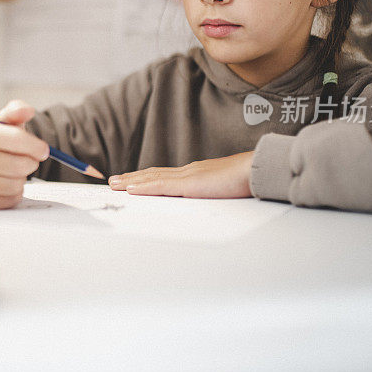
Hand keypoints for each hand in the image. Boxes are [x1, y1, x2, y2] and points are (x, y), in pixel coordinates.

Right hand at [0, 100, 48, 209]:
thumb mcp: (8, 122)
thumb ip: (17, 111)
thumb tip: (26, 110)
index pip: (11, 139)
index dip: (31, 145)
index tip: (43, 150)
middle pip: (14, 166)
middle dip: (30, 164)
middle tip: (31, 161)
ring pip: (12, 185)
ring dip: (22, 179)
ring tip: (16, 172)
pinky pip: (7, 201)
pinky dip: (15, 194)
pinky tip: (9, 184)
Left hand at [107, 151, 254, 197]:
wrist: (257, 171)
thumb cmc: (247, 180)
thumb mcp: (224, 189)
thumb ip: (212, 192)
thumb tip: (206, 200)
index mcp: (195, 174)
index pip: (164, 176)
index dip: (146, 178)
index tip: (132, 180)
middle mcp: (188, 172)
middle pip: (153, 174)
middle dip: (132, 178)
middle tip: (113, 181)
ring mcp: (188, 177)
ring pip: (152, 179)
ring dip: (131, 181)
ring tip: (115, 183)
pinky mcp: (190, 184)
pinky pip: (161, 186)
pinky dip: (144, 187)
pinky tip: (131, 189)